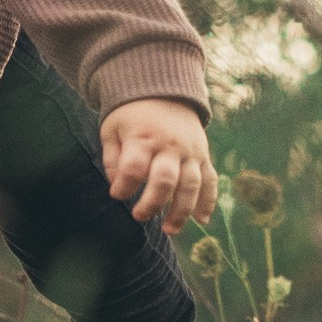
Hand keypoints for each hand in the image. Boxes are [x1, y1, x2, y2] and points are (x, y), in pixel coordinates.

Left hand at [101, 99, 214, 235]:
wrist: (164, 91)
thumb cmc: (132, 116)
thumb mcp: (113, 128)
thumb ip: (111, 157)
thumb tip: (117, 185)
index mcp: (143, 137)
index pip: (133, 167)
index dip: (123, 186)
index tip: (116, 194)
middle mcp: (169, 145)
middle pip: (165, 179)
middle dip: (152, 203)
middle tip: (139, 216)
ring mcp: (190, 151)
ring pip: (191, 185)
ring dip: (181, 211)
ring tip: (169, 230)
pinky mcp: (203, 155)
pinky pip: (210, 180)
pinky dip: (209, 201)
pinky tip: (202, 220)